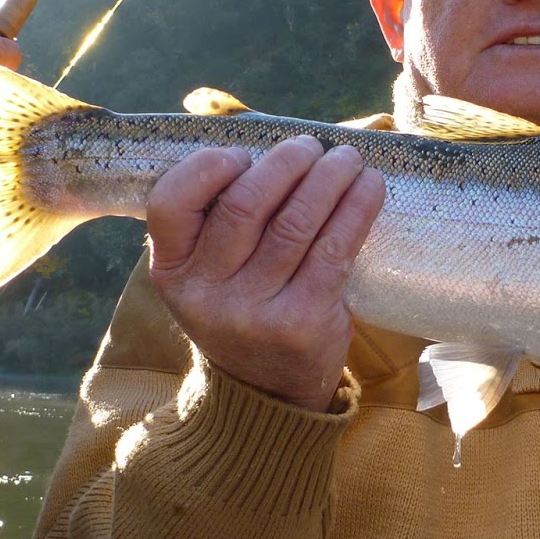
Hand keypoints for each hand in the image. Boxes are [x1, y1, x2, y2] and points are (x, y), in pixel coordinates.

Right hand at [146, 136, 386, 410]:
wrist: (268, 391)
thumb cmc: (241, 308)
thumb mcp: (205, 274)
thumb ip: (214, 221)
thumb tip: (268, 146)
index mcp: (171, 272)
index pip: (171, 203)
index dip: (208, 166)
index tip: (243, 155)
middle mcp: (205, 294)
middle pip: (244, 203)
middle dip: (285, 162)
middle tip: (309, 146)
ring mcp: (253, 312)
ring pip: (295, 221)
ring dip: (328, 177)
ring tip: (346, 159)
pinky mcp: (302, 322)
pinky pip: (334, 248)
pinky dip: (356, 208)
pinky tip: (368, 187)